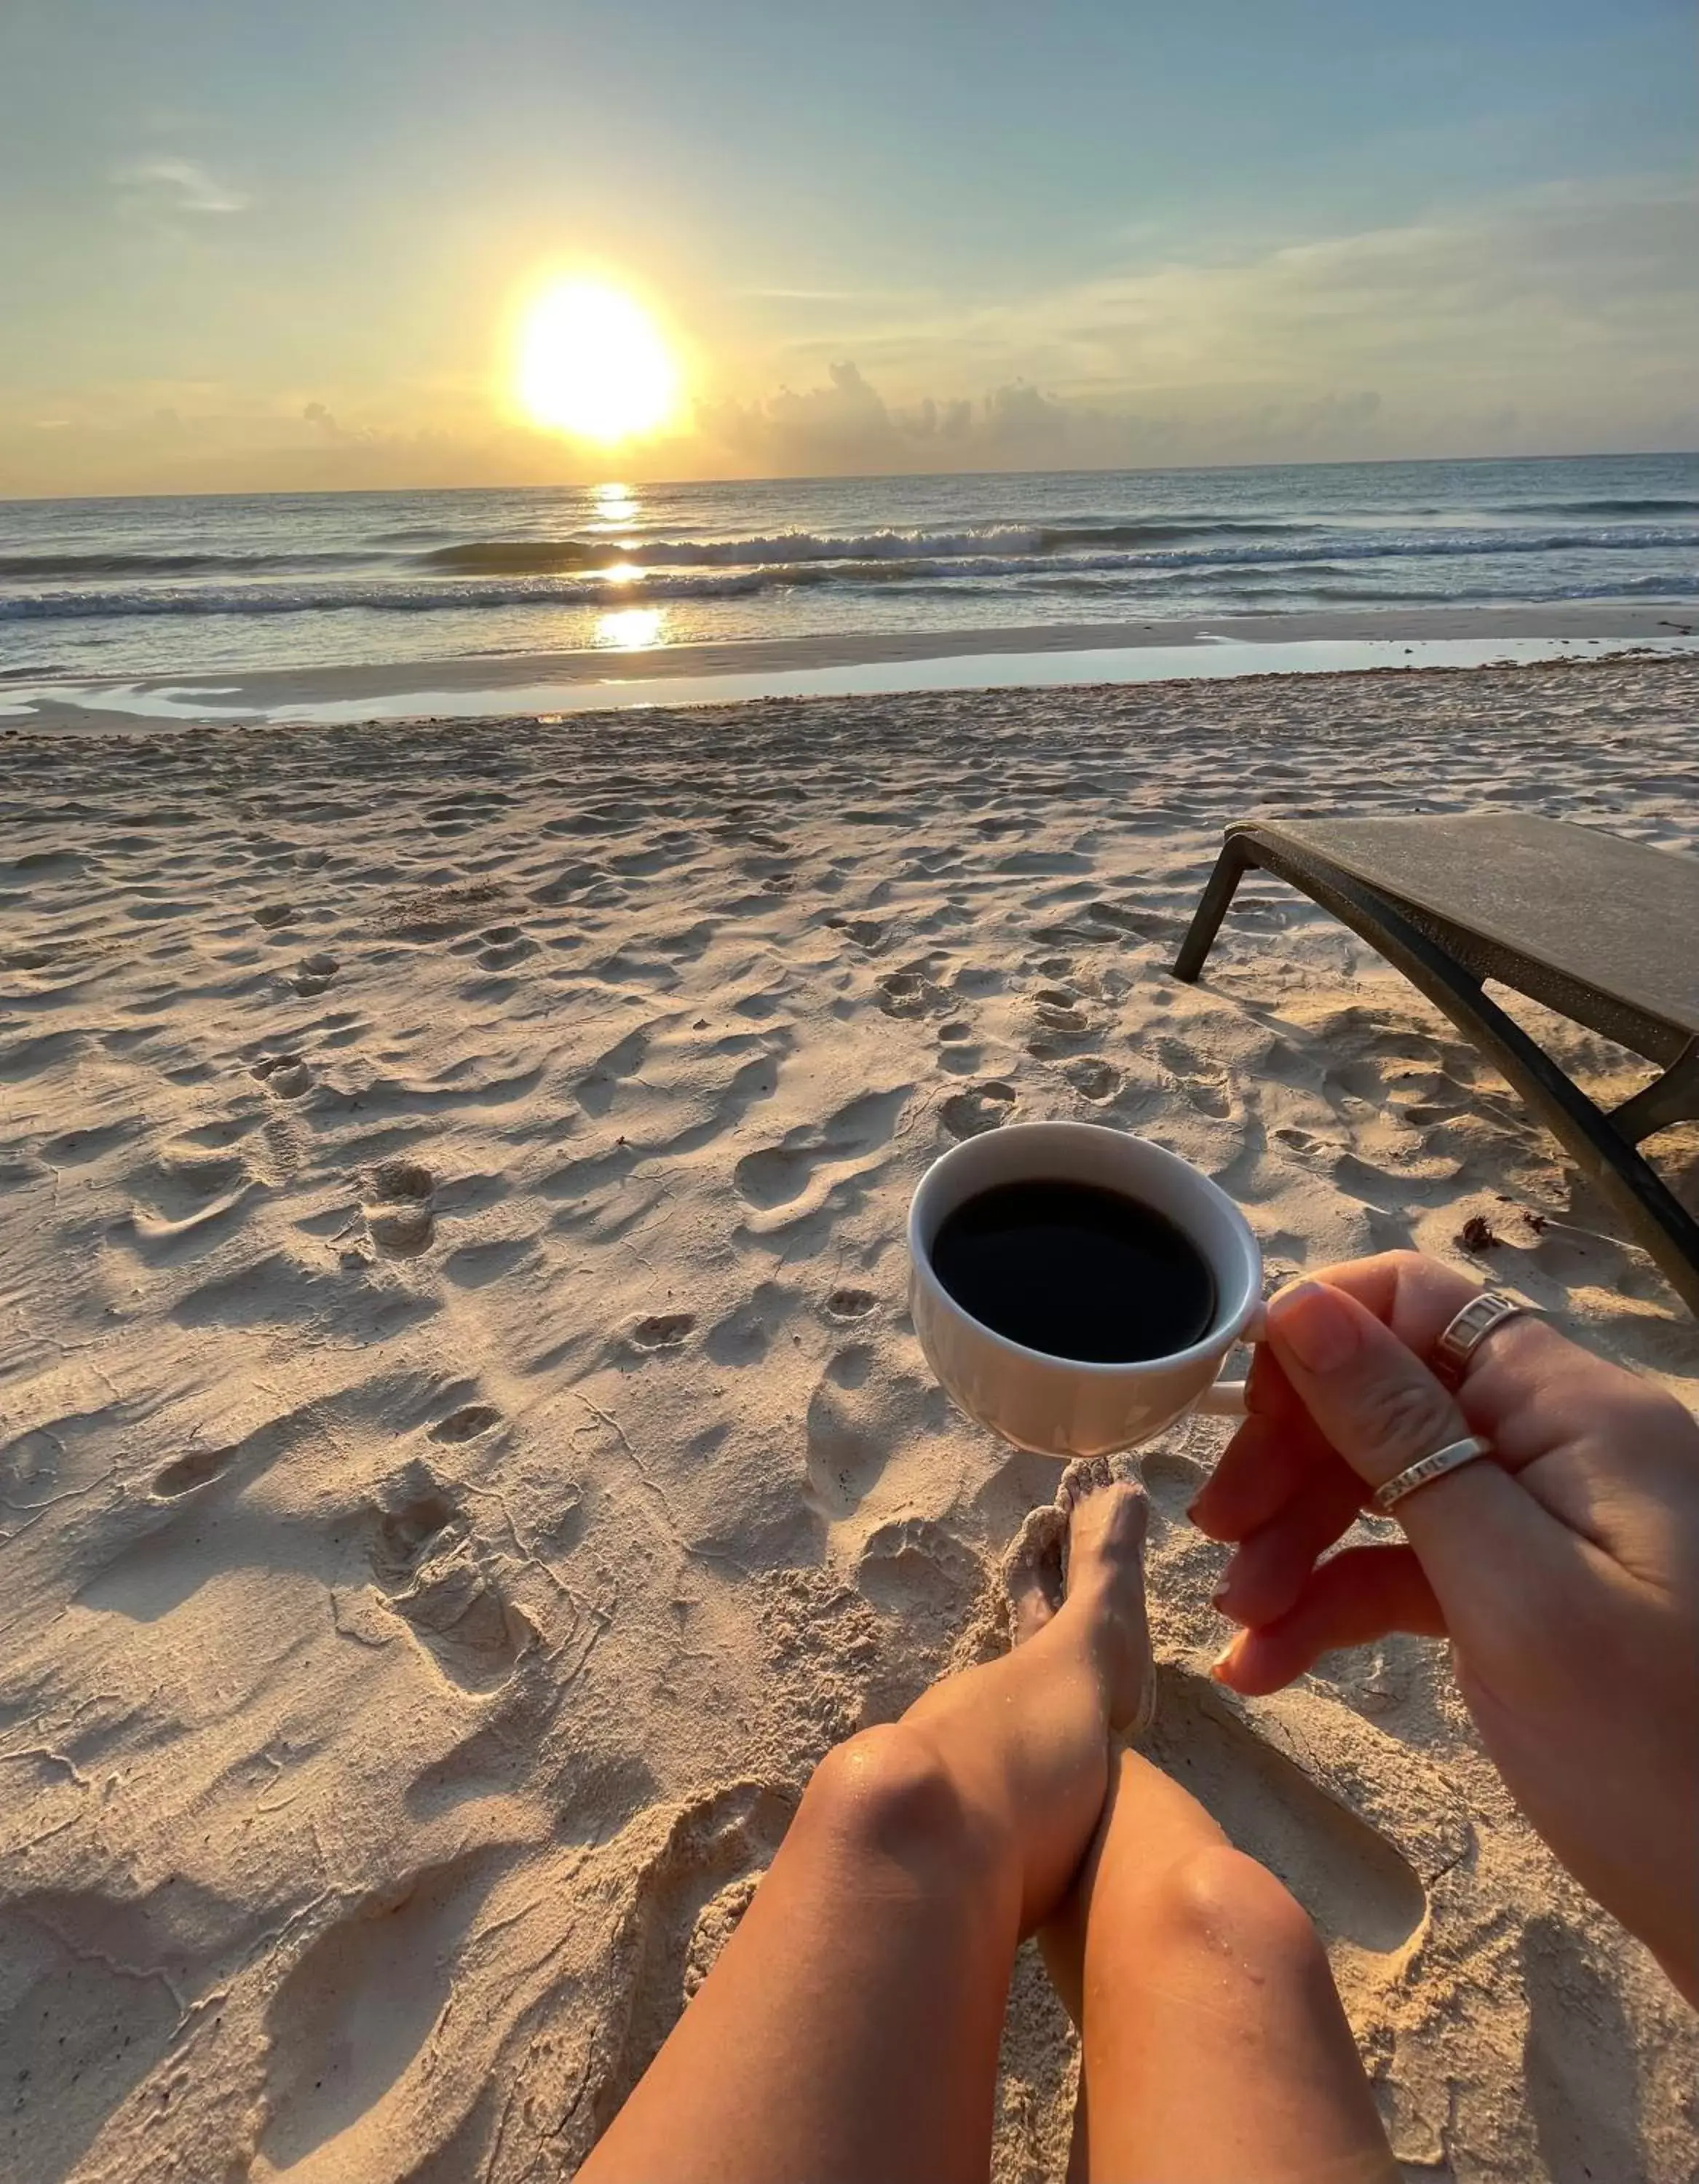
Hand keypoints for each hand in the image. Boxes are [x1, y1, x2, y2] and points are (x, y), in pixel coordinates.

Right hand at [1189, 1251, 1698, 2002]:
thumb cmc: (1654, 1752)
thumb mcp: (1509, 1588)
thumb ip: (1401, 1439)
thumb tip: (1302, 1305)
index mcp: (1573, 1409)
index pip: (1419, 1301)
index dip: (1316, 1338)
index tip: (1230, 1414)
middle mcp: (1561, 1444)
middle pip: (1389, 1394)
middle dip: (1291, 1458)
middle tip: (1218, 1540)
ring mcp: (1546, 1524)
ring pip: (1388, 1485)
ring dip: (1298, 1542)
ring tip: (1237, 1622)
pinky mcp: (1529, 1598)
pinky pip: (1411, 1567)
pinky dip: (1336, 1605)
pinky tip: (1269, 1664)